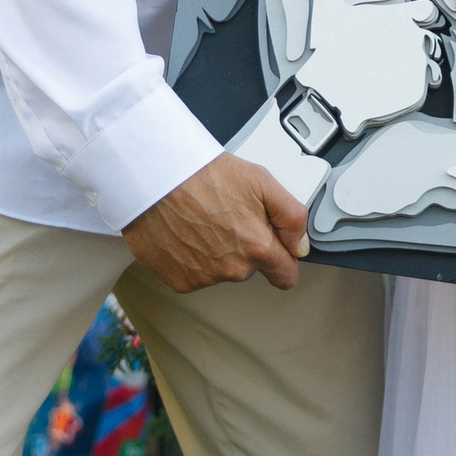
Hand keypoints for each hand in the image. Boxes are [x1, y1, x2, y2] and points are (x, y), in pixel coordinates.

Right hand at [123, 154, 310, 294]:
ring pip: (221, 271)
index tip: (277, 252)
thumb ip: (291, 217)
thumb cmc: (202, 174)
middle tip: (226, 216)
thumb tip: (301, 246)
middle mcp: (233, 269)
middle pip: (250, 269)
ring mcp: (204, 278)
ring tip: (201, 220)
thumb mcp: (261, 181)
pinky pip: (194, 274)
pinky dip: (191, 258)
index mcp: (258, 247)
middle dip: (244, 248)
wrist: (155, 177)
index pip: (285, 275)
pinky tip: (185, 233)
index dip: (282, 260)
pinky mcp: (179, 280)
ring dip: (216, 252)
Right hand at [294, 0, 439, 134]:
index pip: (425, 10)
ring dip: (407, 67)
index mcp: (400, 16)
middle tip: (380, 56)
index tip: (406, 23)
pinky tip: (382, 87)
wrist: (332, 93)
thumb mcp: (327, 8)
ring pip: (421, 64)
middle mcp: (415, 38)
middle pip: (422, 39)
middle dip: (405, 46)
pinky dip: (403, 89)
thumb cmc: (330, 49)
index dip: (418, 16)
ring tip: (382, 72)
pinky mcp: (418, 90)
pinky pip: (418, 87)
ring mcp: (418, 66)